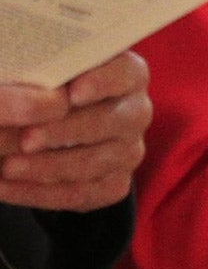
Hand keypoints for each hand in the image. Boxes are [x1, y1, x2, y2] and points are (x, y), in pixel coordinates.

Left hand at [0, 52, 150, 211]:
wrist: (35, 131)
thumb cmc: (37, 91)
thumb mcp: (34, 78)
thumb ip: (33, 86)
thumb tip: (38, 105)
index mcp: (127, 75)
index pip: (126, 74)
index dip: (103, 82)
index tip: (73, 93)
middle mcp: (135, 112)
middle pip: (114, 121)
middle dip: (67, 131)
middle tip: (28, 139)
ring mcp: (128, 151)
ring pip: (95, 163)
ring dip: (48, 167)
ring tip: (7, 167)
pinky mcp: (113, 185)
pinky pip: (80, 194)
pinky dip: (39, 193)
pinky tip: (6, 187)